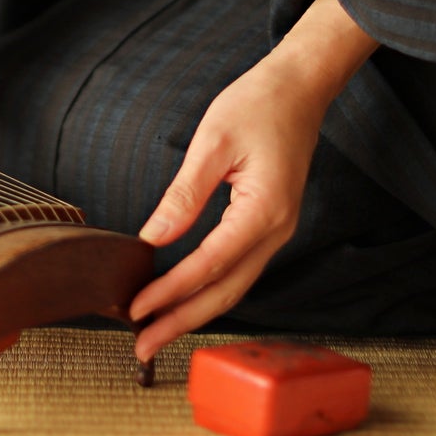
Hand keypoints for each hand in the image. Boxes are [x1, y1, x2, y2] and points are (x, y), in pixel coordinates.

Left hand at [128, 0, 376, 362]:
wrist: (300, 87)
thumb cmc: (258, 104)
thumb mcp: (213, 141)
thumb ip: (184, 194)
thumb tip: (152, 238)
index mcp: (264, 212)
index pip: (208, 265)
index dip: (170, 292)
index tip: (136, 310)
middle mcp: (276, 231)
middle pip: (225, 293)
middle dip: (181, 322)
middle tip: (141, 348)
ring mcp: (276, 232)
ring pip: (233, 287)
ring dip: (194, 312)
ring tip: (155, 331)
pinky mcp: (268, 225)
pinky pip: (237, 269)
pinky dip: (207, 288)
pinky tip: (182, 296)